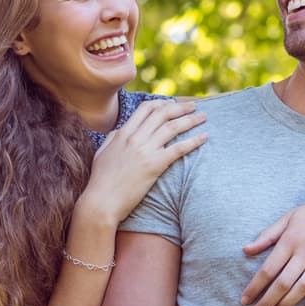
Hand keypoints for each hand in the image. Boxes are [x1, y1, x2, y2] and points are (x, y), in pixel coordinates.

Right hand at [83, 100, 206, 221]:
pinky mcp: (154, 165)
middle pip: (162, 114)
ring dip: (191, 120)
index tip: (173, 104)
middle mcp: (135, 138)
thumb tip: (121, 130)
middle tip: (194, 106)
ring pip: (173, 127)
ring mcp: (145, 150)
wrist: (101, 202)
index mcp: (123, 133)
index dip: (162, 103)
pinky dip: (193, 141)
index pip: (146, 109)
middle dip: (181, 107)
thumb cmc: (100, 181)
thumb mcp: (102, 153)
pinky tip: (204, 137)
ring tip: (204, 117)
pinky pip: (178, 148)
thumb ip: (113, 138)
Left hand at [240, 200, 304, 305]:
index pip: (267, 269)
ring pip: (302, 289)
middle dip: (267, 301)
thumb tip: (245, 250)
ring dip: (286, 304)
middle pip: (282, 283)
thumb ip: (267, 236)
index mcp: (289, 241)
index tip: (244, 300)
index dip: (254, 287)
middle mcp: (304, 253)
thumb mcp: (288, 218)